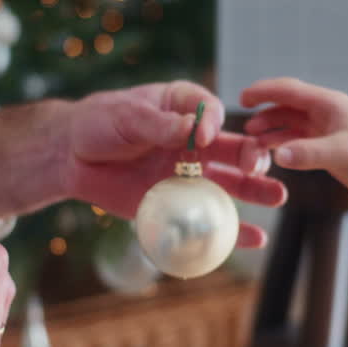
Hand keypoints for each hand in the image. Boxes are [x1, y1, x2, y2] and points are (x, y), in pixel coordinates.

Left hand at [61, 81, 286, 246]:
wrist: (70, 157)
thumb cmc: (97, 124)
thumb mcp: (125, 116)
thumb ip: (158, 124)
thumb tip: (192, 130)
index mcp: (183, 108)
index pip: (212, 113)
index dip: (213, 124)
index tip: (202, 137)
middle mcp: (193, 141)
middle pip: (233, 148)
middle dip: (251, 156)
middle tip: (258, 167)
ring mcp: (188, 173)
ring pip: (230, 183)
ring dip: (255, 189)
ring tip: (277, 196)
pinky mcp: (176, 202)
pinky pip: (208, 216)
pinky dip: (232, 229)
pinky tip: (256, 237)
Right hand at [241, 77, 347, 201]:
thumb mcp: (340, 154)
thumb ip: (307, 154)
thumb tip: (276, 154)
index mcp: (328, 103)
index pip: (289, 90)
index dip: (263, 91)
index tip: (241, 97)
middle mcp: (325, 113)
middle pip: (286, 106)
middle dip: (264, 113)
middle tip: (242, 126)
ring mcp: (326, 129)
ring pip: (290, 125)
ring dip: (271, 131)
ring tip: (252, 142)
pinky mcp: (328, 147)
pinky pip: (298, 141)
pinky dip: (282, 145)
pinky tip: (269, 154)